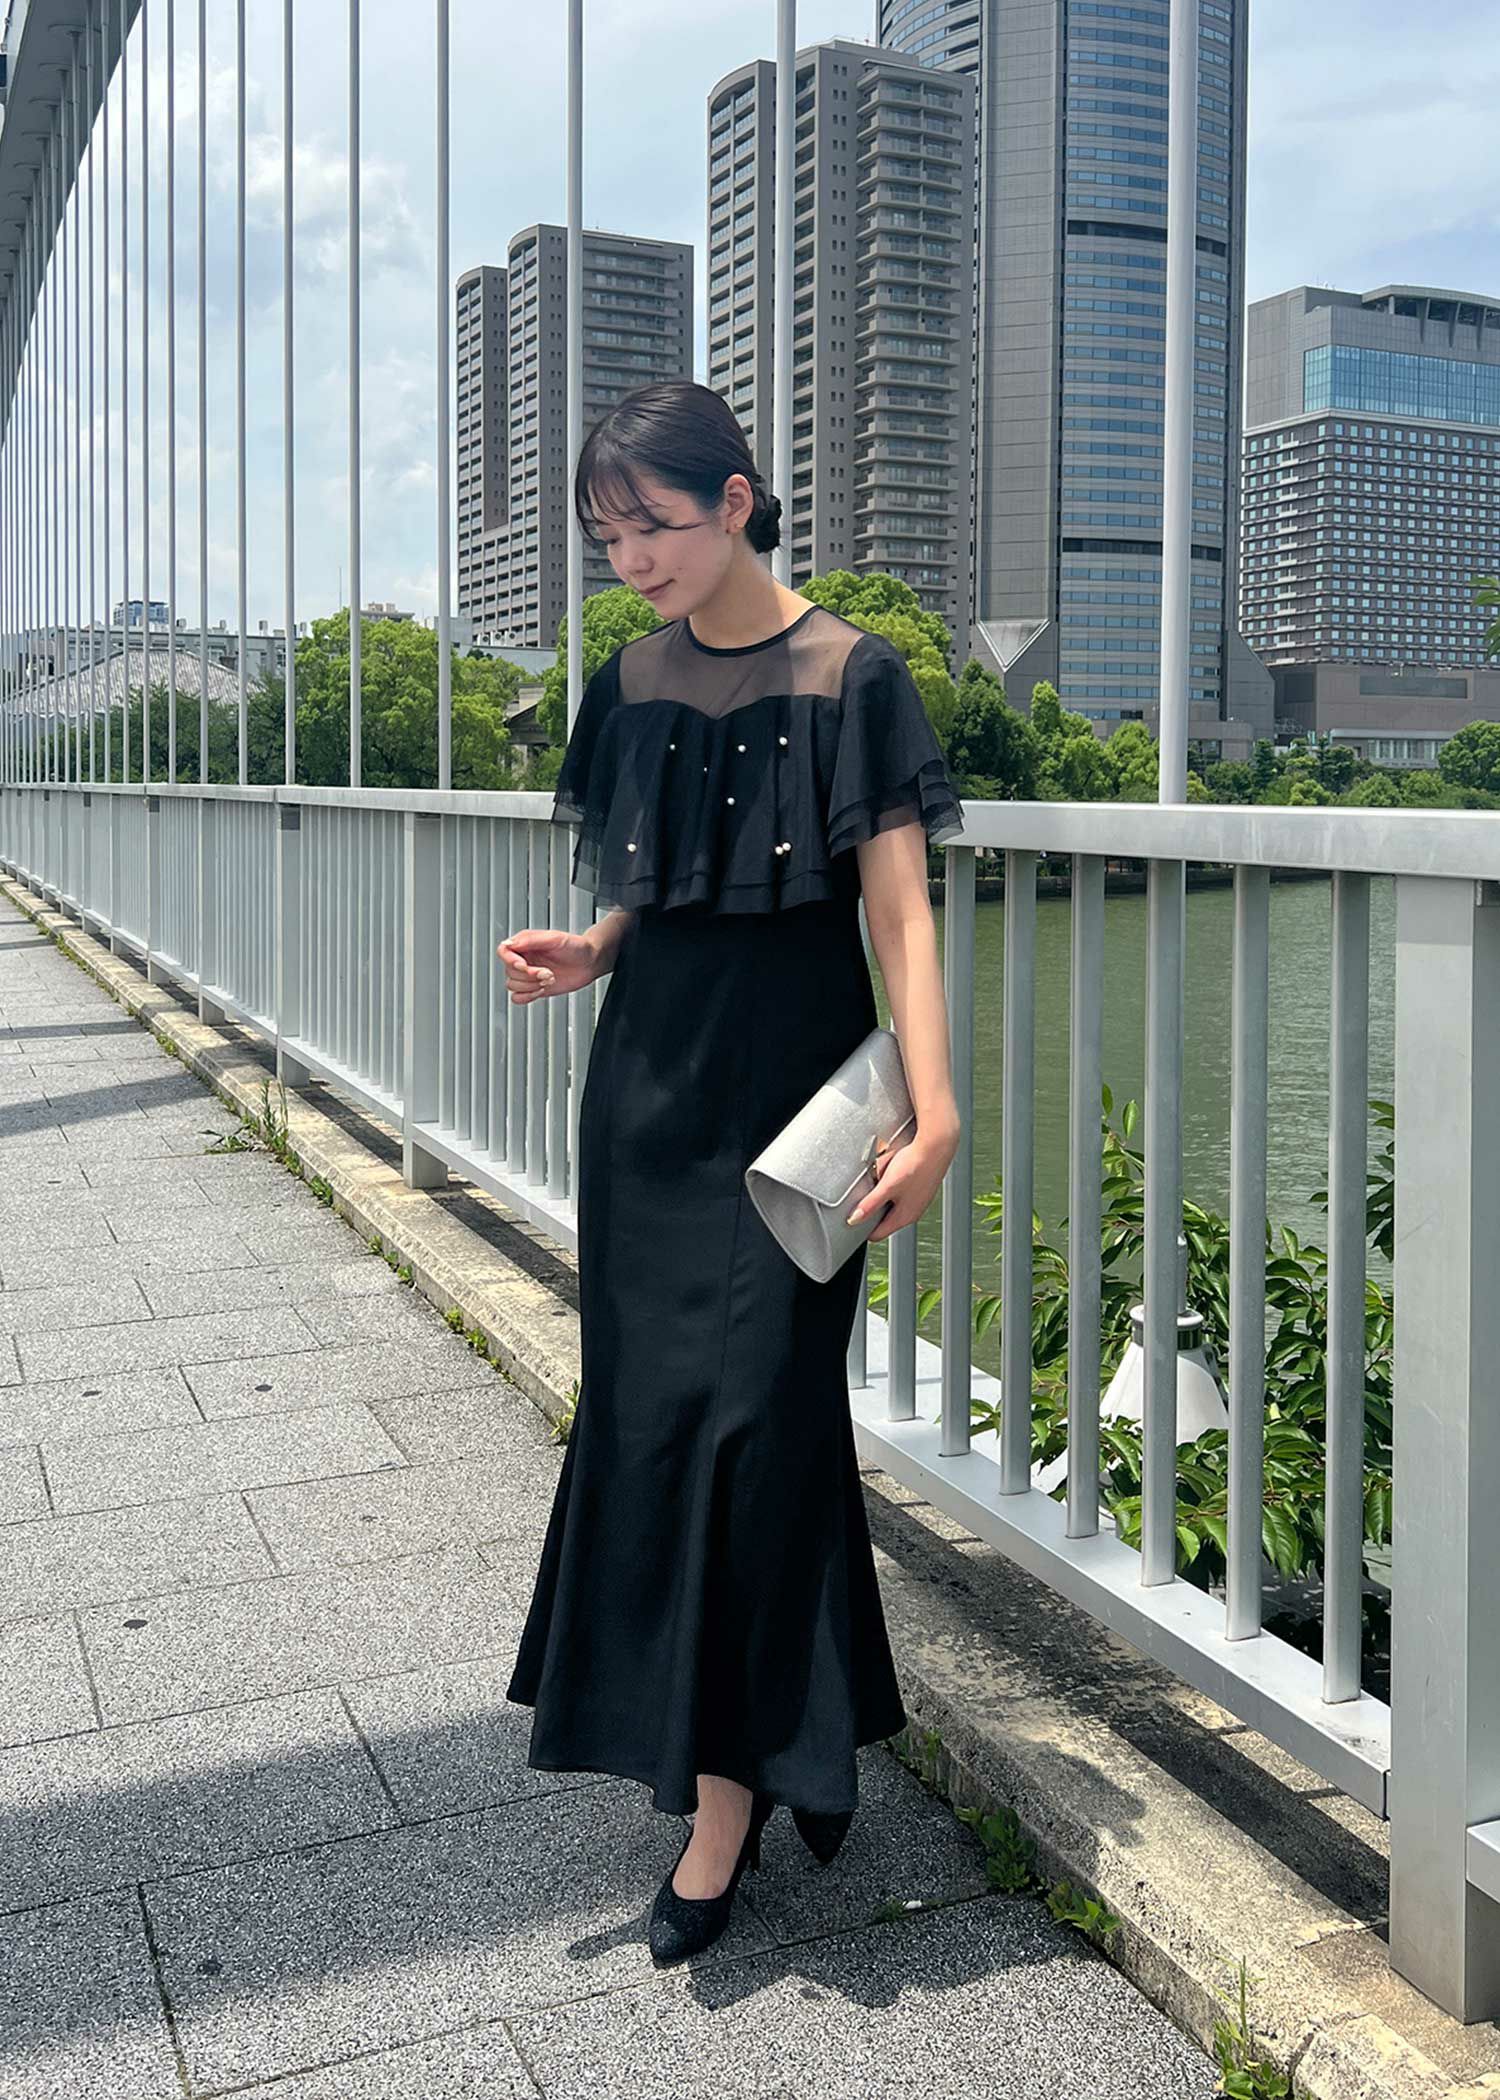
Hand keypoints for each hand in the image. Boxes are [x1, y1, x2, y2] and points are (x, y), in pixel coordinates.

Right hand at [498, 927, 598, 1002]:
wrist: (590, 963)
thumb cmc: (576, 947)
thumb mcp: (555, 938)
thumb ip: (530, 940)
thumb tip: (509, 943)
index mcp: (526, 943)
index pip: (504, 951)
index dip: (511, 960)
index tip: (524, 965)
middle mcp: (525, 959)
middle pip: (509, 971)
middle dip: (529, 975)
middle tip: (547, 972)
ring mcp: (529, 975)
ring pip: (512, 985)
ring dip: (530, 985)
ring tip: (548, 978)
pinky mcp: (534, 988)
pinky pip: (517, 998)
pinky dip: (527, 996)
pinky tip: (542, 989)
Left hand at [846, 1119, 960, 1242]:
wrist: (936, 1146)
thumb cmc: (916, 1165)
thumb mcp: (887, 1186)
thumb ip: (870, 1204)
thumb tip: (855, 1219)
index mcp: (904, 1217)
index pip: (877, 1235)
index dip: (862, 1228)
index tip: (852, 1218)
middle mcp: (912, 1212)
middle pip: (884, 1220)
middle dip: (872, 1209)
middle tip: (864, 1194)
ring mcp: (917, 1200)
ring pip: (891, 1203)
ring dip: (882, 1195)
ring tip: (879, 1179)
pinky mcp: (919, 1188)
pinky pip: (899, 1191)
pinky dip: (892, 1185)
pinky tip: (892, 1171)